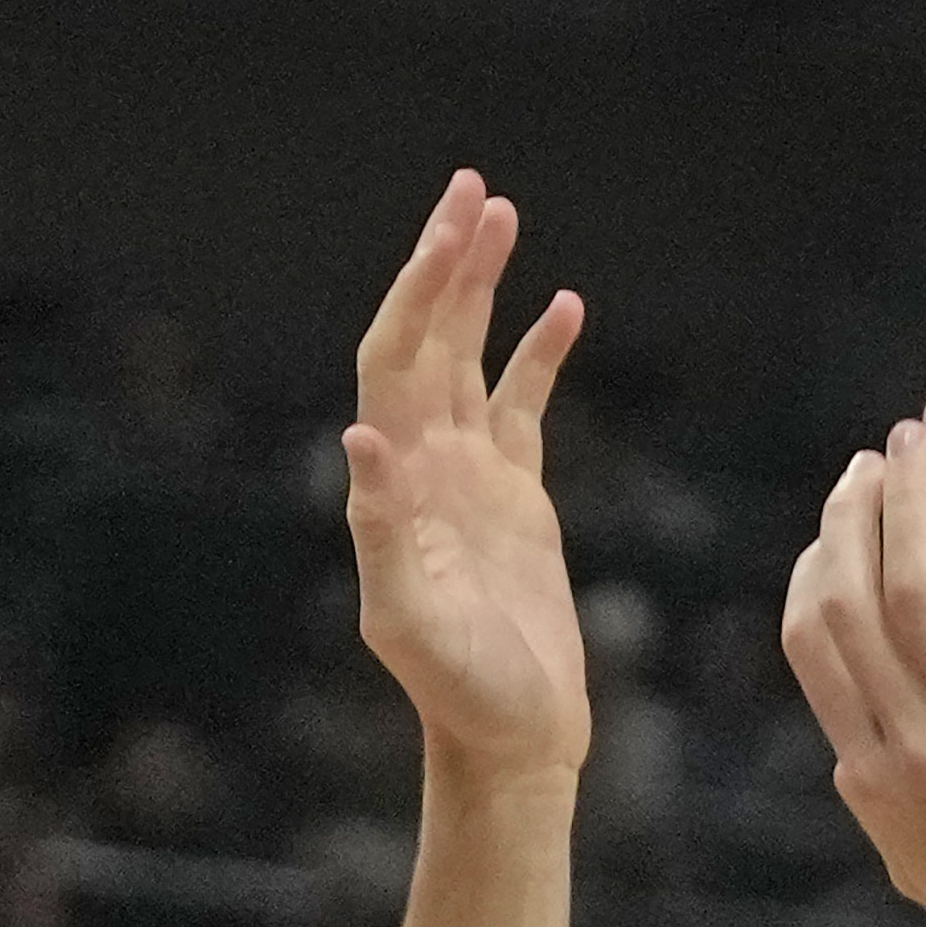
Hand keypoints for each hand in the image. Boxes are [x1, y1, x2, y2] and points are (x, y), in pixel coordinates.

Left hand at [345, 171, 592, 780]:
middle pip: (428, 339)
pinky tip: (564, 306)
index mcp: (393, 483)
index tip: (449, 231)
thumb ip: (382, 533)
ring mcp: (468, 477)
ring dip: (482, 289)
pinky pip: (523, 403)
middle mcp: (422, 466)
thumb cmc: (461, 691)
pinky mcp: (515, 498)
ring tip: (504, 216)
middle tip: (474, 190)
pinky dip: (538, 353)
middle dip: (447, 262)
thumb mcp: (411, 620)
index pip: (395, 360)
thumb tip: (362, 441)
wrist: (510, 736)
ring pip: (469, 357)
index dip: (417, 291)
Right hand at [780, 424, 925, 926]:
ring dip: (907, 502)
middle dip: (850, 517)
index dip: (814, 569)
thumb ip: (879, 796)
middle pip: (848, 600)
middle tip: (873, 463)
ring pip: (912, 587)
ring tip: (914, 444)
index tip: (834, 526)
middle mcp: (907, 741)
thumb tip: (851, 755)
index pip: (811, 643)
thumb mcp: (915, 860)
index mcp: (869, 772)